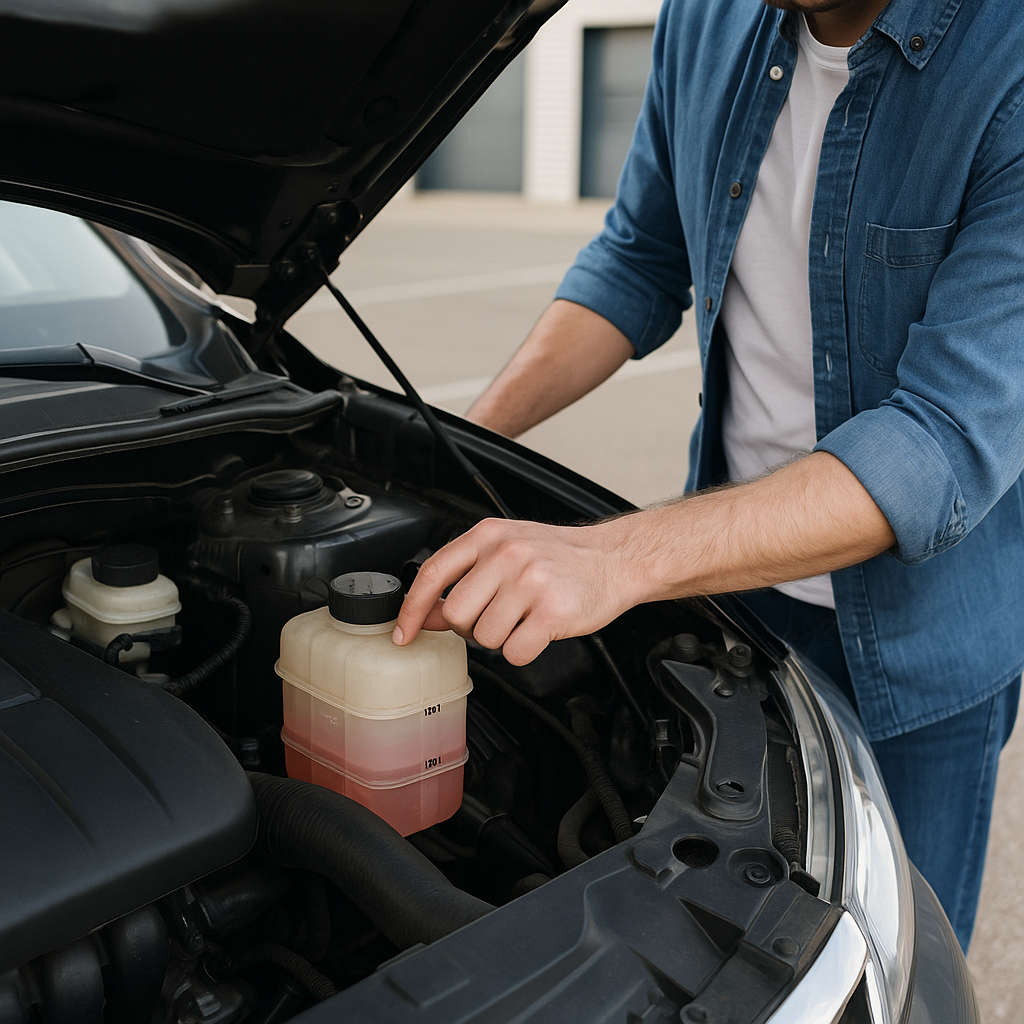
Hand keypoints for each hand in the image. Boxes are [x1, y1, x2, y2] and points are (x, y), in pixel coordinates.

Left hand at [393, 517, 641, 664]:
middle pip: (456, 614)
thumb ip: (466, 578)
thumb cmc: (560, 557)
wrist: (614, 558)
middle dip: (471, 627)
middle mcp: (507, 554)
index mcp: (489, 535)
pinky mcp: (552, 611)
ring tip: (525, 618)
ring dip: (502, 638)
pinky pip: (515, 652)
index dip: (412, 609)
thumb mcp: (507, 552)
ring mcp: (530, 582)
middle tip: (498, 617)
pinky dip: (524, 651)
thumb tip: (429, 614)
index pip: (433, 572)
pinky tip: (539, 631)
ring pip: (485, 637)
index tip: (403, 633)